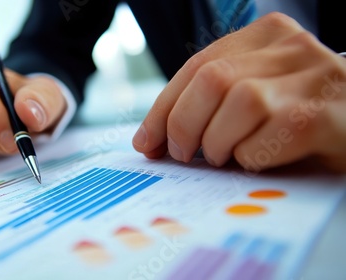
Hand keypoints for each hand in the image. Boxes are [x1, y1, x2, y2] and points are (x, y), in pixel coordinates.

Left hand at [133, 13, 345, 171]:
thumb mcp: (258, 93)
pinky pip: (265, 140)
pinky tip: (258, 159)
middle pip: (211, 79)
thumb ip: (212, 101)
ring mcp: (313, 79)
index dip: (163, 107)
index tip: (147, 140)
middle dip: (182, 124)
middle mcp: (292, 48)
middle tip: (180, 154)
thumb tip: (151, 138)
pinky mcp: (324, 118)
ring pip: (238, 103)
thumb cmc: (301, 115)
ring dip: (217, 143)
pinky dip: (249, 158)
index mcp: (268, 35)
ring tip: (224, 156)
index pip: (198, 65)